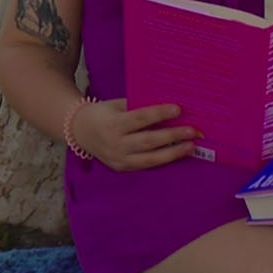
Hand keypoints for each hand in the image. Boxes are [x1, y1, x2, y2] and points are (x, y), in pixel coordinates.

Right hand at [73, 98, 199, 170]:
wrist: (80, 131)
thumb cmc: (103, 113)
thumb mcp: (116, 105)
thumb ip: (137, 106)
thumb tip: (167, 107)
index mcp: (113, 124)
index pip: (140, 118)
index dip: (159, 114)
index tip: (178, 109)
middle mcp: (116, 144)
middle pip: (149, 141)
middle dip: (173, 136)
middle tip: (193, 130)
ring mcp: (119, 159)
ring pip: (150, 158)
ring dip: (173, 153)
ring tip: (191, 146)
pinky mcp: (122, 168)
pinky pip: (146, 165)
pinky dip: (163, 160)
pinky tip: (177, 154)